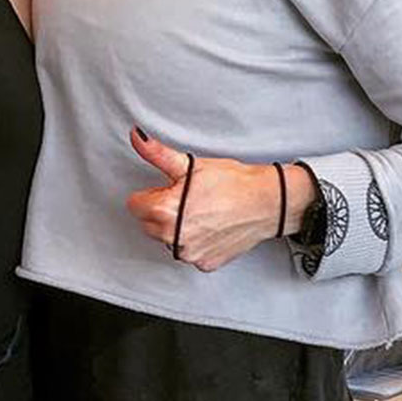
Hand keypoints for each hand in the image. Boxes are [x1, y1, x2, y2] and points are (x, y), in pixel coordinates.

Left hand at [125, 128, 282, 272]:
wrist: (267, 201)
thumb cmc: (233, 183)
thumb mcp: (190, 164)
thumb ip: (157, 153)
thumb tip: (137, 137)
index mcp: (163, 210)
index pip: (135, 204)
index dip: (153, 192)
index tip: (171, 188)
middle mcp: (172, 237)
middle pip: (149, 224)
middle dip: (162, 211)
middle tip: (188, 198)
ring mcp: (189, 253)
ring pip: (168, 240)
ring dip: (177, 228)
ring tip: (202, 211)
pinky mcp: (204, 263)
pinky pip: (190, 253)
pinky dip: (196, 242)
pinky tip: (212, 226)